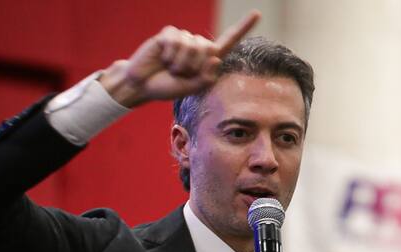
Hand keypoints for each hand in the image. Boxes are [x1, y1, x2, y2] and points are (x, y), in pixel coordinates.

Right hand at [100, 11, 260, 106]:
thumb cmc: (168, 87)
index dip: (243, 27)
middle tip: (180, 74)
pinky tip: (163, 59)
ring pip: (192, 47)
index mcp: (208, 59)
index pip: (229, 41)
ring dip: (180, 64)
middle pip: (208, 49)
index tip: (256, 13)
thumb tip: (216, 56)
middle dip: (193, 67)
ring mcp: (184, 37)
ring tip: (170, 68)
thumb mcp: (192, 88)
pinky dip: (170, 56)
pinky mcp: (169, 34)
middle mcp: (198, 45)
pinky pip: (176, 42)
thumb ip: (207, 77)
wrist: (143, 85)